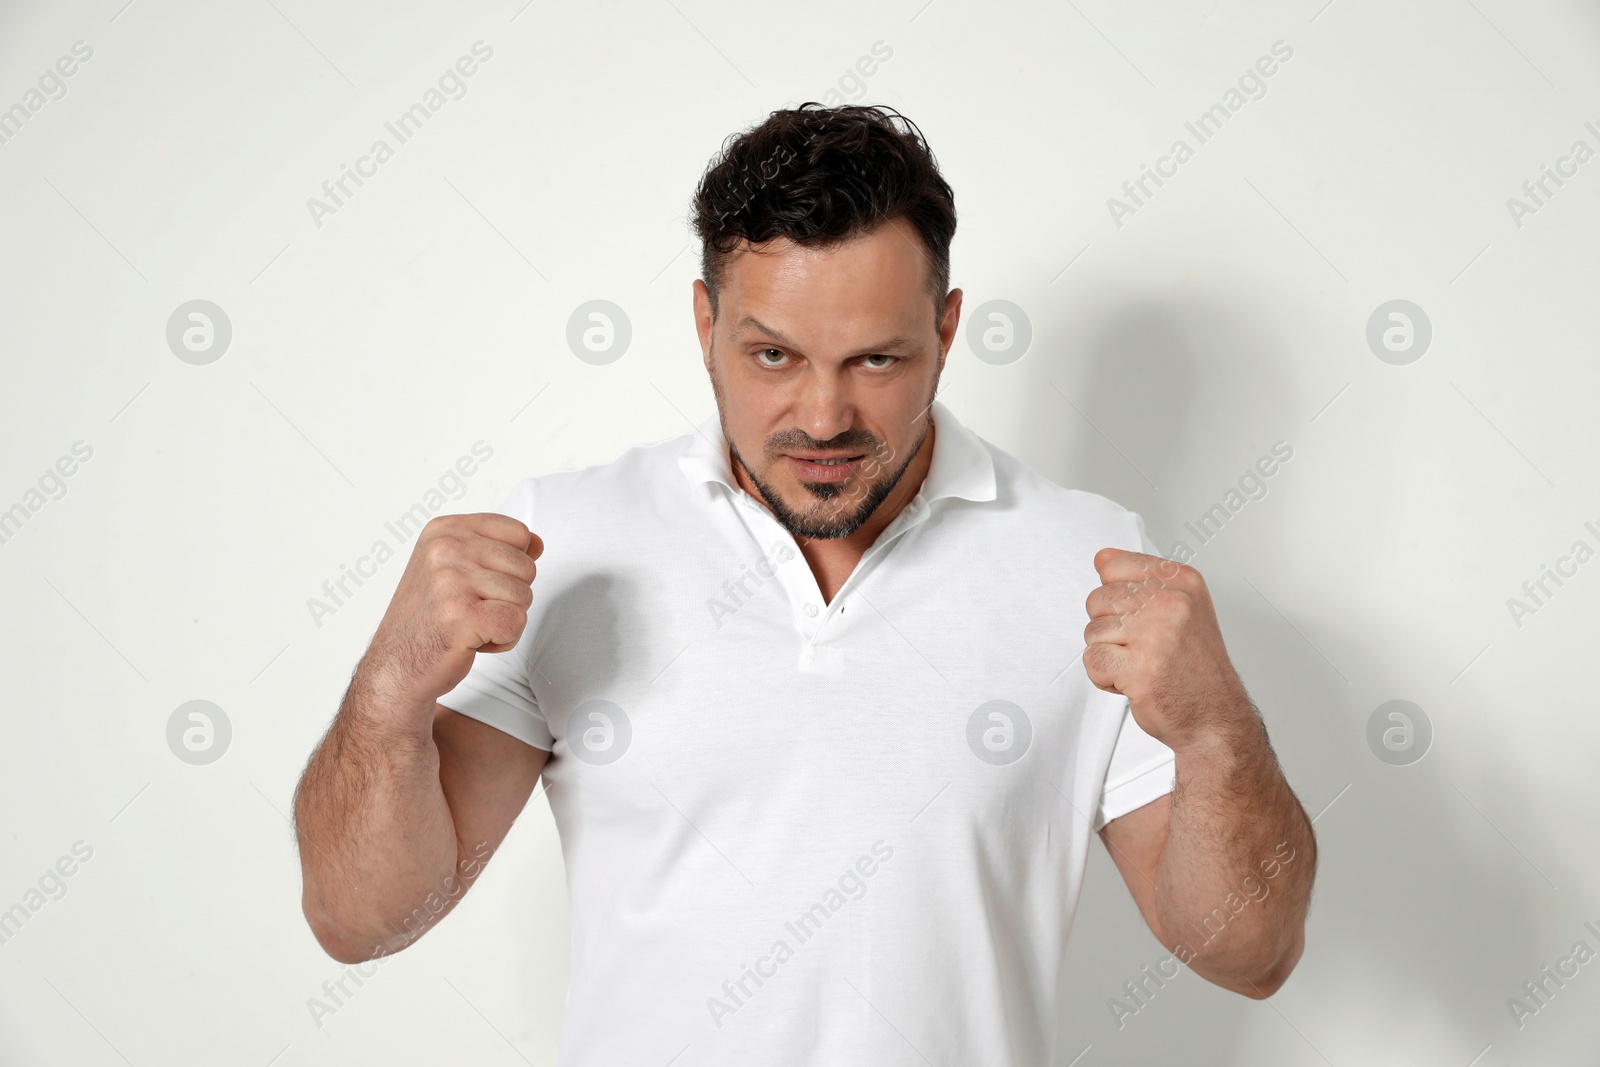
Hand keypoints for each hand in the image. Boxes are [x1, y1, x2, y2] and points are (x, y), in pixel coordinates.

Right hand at [362, 513, 542, 708]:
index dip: (512, 566)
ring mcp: (451, 581)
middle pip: (526, 567)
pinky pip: (516, 622)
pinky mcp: (461, 616)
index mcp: (445, 530)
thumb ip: (498, 550)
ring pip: (524, 596)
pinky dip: (503, 640)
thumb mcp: (455, 568)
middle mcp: (445, 549)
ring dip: (504, 620)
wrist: (396, 666)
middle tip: (472, 610)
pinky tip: (473, 641)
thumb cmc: (431, 618)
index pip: (519, 533)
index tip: (479, 584)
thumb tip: (537, 543)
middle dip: (510, 596)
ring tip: (469, 625)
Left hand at [1082, 548, 1251, 750]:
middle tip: (1142, 648)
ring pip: (1092, 632)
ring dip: (1109, 655)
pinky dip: (1104, 677)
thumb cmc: (1196, 668)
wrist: (1215, 717)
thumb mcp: (1183, 608)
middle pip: (1097, 600)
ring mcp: (1155, 635)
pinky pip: (1092, 661)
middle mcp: (1171, 603)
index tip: (1140, 617)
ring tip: (1141, 665)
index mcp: (1182, 582)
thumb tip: (1102, 558)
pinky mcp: (1139, 668)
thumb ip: (1141, 581)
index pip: (1113, 565)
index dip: (1116, 598)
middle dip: (1110, 629)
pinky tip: (1132, 681)